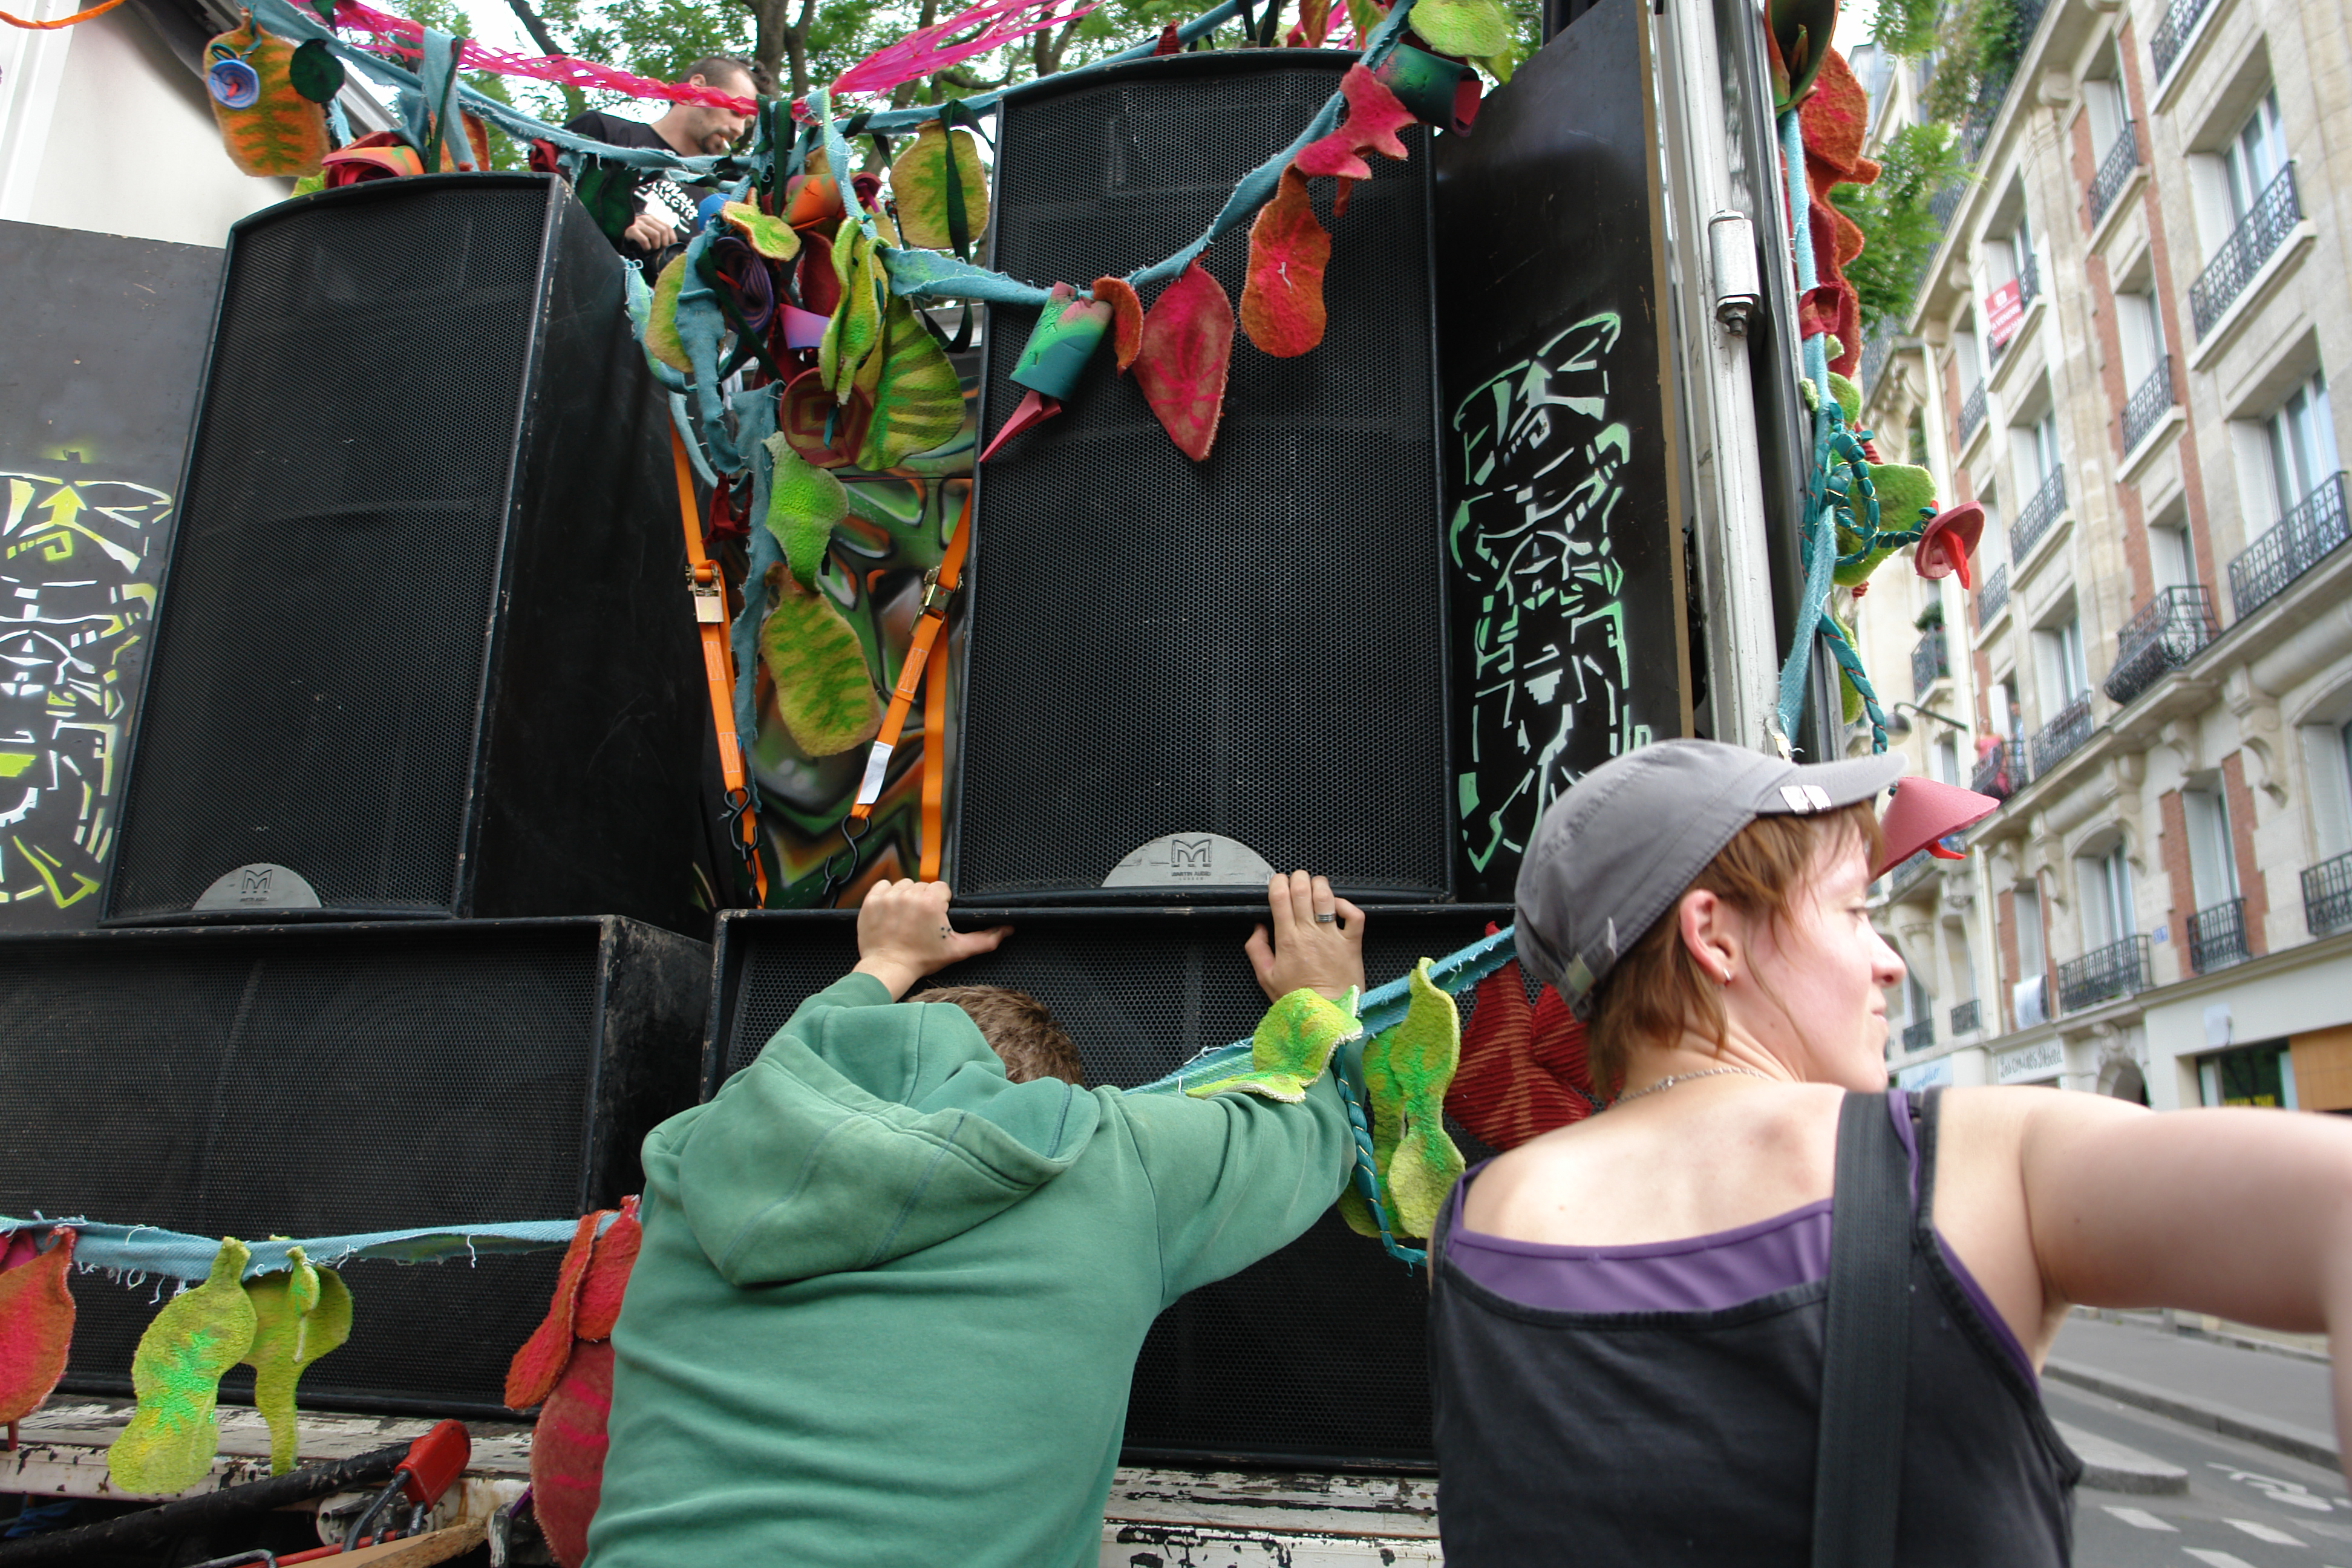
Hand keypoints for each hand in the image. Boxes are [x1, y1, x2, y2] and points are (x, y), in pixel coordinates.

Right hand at [623, 212, 677, 251]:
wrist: (615, 230)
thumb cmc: (634, 233)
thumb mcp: (646, 230)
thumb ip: (656, 233)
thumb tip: (670, 245)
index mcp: (651, 218)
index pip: (668, 227)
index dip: (672, 238)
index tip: (670, 246)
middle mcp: (646, 219)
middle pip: (663, 231)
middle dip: (664, 243)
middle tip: (660, 250)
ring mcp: (638, 224)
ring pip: (656, 235)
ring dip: (656, 246)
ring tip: (652, 249)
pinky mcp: (631, 230)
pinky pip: (644, 239)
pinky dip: (647, 247)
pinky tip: (645, 249)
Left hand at [852, 879, 1011, 998]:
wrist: (888, 968)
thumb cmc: (922, 959)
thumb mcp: (956, 950)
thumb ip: (985, 939)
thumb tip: (1007, 929)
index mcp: (931, 903)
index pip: (941, 888)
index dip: (940, 903)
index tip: (935, 919)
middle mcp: (910, 895)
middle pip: (923, 886)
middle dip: (923, 901)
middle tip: (920, 922)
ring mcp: (889, 897)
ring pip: (904, 884)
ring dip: (906, 897)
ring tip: (906, 918)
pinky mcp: (872, 900)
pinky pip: (883, 885)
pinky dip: (887, 895)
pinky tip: (892, 912)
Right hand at [1243, 871, 1365, 1003]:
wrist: (1326, 1016)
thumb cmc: (1298, 999)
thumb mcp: (1266, 977)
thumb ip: (1256, 949)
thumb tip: (1257, 927)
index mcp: (1287, 939)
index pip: (1280, 897)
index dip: (1277, 883)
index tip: (1278, 883)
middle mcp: (1310, 933)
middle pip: (1302, 889)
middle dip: (1298, 878)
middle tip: (1296, 882)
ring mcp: (1332, 936)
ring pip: (1326, 896)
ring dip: (1319, 886)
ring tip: (1315, 889)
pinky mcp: (1352, 943)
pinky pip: (1354, 914)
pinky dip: (1346, 904)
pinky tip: (1337, 906)